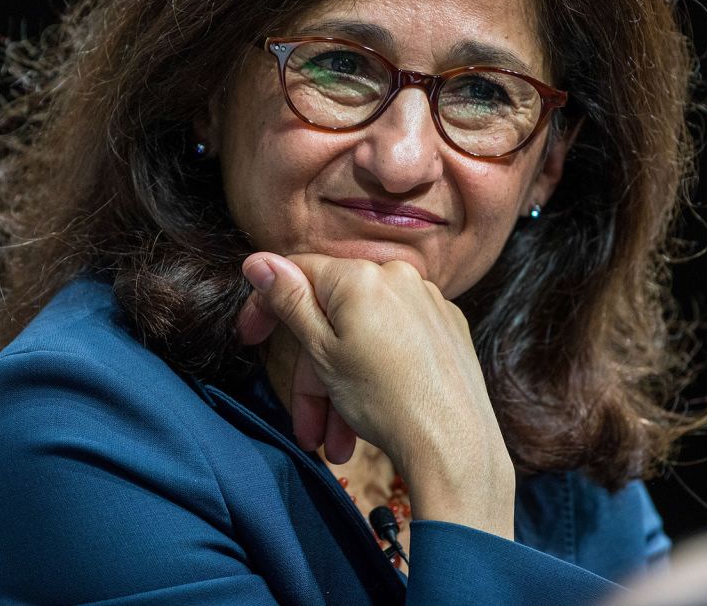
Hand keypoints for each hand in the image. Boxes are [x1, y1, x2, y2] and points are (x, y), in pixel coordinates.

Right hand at [239, 251, 514, 536]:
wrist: (455, 446)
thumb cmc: (384, 401)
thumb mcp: (322, 351)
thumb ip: (289, 301)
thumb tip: (257, 260)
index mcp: (360, 275)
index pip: (297, 273)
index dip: (267, 307)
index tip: (250, 338)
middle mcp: (398, 276)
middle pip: (332, 317)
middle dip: (312, 375)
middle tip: (306, 426)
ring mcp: (428, 300)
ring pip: (362, 337)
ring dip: (340, 390)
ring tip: (338, 444)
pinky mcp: (448, 327)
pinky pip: (395, 343)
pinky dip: (375, 376)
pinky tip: (370, 420)